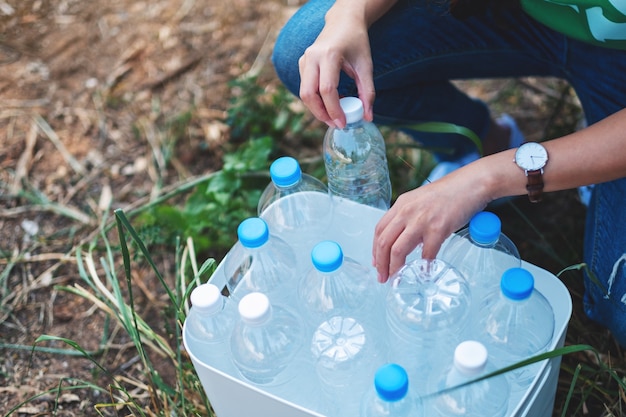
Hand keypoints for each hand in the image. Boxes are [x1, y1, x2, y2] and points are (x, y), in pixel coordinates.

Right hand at [298, 11, 374, 127]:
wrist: (343, 22)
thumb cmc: (356, 42)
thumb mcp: (366, 66)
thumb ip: (368, 92)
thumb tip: (368, 117)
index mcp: (329, 55)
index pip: (326, 89)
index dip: (334, 110)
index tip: (343, 123)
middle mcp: (312, 57)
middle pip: (308, 94)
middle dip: (321, 113)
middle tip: (336, 124)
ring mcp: (304, 59)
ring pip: (304, 93)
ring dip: (317, 109)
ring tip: (335, 114)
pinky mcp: (302, 63)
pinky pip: (305, 88)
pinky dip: (316, 100)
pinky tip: (331, 101)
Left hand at [372, 166, 489, 282]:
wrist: (471, 183)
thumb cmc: (449, 193)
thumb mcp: (420, 200)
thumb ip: (409, 217)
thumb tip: (403, 239)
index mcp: (401, 204)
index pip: (379, 230)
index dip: (375, 249)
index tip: (377, 263)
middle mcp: (407, 212)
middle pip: (384, 242)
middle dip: (381, 264)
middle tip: (383, 278)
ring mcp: (421, 220)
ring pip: (398, 250)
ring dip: (395, 268)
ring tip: (397, 279)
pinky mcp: (438, 228)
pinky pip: (426, 254)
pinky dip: (424, 267)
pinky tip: (424, 273)